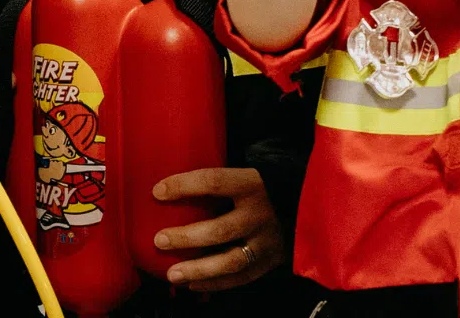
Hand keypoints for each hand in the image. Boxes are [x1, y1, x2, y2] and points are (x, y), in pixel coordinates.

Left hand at [152, 167, 284, 290]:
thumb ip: (212, 183)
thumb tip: (163, 188)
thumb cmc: (257, 188)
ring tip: (172, 274)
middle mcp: (260, 214)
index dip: (184, 186)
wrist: (302, 203)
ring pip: (231, 261)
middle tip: (159, 240)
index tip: (157, 192)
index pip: (213, 181)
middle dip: (187, 238)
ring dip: (198, 269)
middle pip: (221, 229)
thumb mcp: (241, 175)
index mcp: (250, 184)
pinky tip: (191, 284)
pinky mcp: (271, 261)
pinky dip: (214, 284)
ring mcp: (267, 241)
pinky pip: (240, 278)